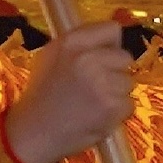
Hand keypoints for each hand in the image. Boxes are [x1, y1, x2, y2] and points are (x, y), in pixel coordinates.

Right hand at [2, 21, 141, 162]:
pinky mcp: (112, 107)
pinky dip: (116, 113)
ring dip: (116, 93)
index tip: (102, 57)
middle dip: (115, 71)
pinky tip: (96, 116)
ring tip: (93, 103)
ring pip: (128, 82)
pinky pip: (128, 104)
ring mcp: (103, 83)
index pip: (112, 29)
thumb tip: (111, 40)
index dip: (109, 45)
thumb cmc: (42, 94)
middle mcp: (89, 58)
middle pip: (125, 57)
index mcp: (71, 42)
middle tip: (96, 85)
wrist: (34, 132)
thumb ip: (80, 44)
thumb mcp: (51, 56)